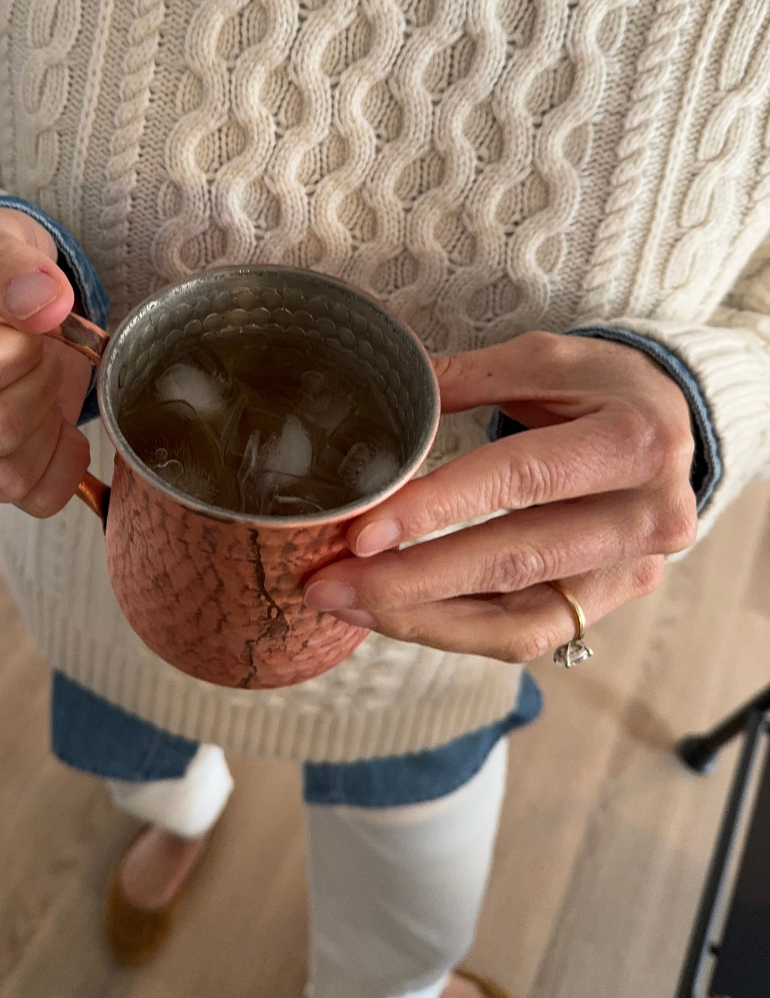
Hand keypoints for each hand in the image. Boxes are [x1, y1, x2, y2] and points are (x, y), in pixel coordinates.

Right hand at [0, 204, 92, 515]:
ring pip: (9, 473)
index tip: (16, 317)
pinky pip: (34, 497)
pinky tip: (57, 420)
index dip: (13, 348)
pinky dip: (62, 461)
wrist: (11, 291)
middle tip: (36, 345)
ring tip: (40, 374)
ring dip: (48, 420)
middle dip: (37, 381)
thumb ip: (7, 262)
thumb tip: (43, 305)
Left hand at [304, 332, 698, 661]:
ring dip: (419, 618)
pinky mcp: (607, 605)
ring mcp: (630, 573)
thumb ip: (463, 379)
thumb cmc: (599, 387)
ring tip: (343, 602)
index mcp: (632, 439)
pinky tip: (389, 614)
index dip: (436, 509)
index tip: (360, 532)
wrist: (671, 428)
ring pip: (517, 620)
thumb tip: (377, 395)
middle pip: (513, 562)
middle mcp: (645, 517)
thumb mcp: (542, 360)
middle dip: (410, 581)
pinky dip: (451, 631)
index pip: (520, 480)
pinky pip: (523, 637)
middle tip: (327, 584)